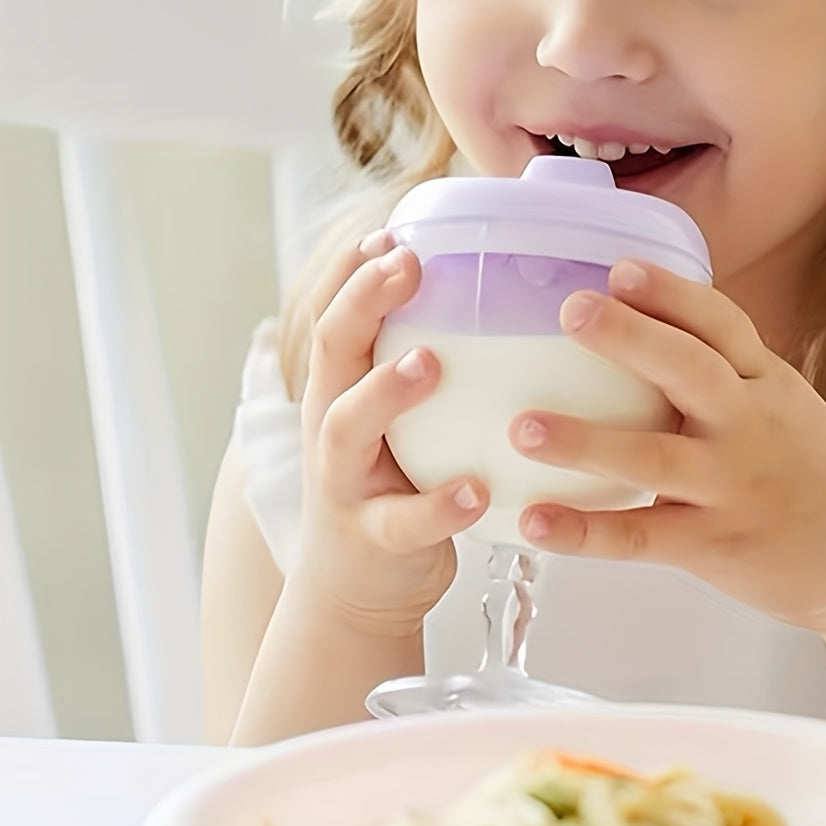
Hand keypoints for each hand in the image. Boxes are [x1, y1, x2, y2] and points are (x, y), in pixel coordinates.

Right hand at [293, 230, 488, 635]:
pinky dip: (441, 505)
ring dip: (387, 390)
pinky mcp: (374, 542)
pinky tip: (478, 489)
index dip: (355, 271)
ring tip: (430, 362)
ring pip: (349, 428)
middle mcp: (331, 428)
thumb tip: (495, 297)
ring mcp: (345, 485)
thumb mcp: (392, 422)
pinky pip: (404, 523)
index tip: (394, 230)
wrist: (356, 595)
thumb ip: (422, 365)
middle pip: (332, 352)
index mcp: (340, 391)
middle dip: (364, 302)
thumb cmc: (392, 485)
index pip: (337, 314)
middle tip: (407, 264)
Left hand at [510, 261, 825, 636]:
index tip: (619, 268)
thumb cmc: (817, 474)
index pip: (721, 324)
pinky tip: (534, 522)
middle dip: (630, 338)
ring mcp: (733, 486)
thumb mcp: (786, 406)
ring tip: (523, 427)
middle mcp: (750, 426)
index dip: (671, 293)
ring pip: (654, 457)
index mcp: (765, 384)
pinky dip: (586, 532)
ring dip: (586, 441)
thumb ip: (727, 374)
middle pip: (690, 371)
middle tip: (571, 310)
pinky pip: (641, 538)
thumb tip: (645, 329)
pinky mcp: (716, 545)